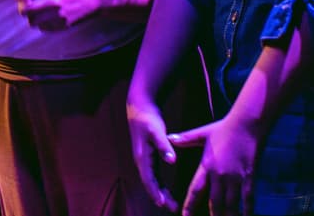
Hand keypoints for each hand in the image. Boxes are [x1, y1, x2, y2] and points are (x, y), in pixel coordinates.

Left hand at [14, 0, 101, 30]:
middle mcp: (53, 1)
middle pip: (25, 9)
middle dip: (22, 7)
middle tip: (25, 4)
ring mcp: (58, 15)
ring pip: (33, 21)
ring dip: (31, 16)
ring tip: (35, 12)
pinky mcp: (62, 25)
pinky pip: (43, 28)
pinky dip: (41, 23)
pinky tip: (46, 17)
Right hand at [126, 95, 178, 210]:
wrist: (140, 108)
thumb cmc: (148, 118)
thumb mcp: (156, 130)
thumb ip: (164, 146)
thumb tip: (172, 161)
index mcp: (142, 157)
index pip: (148, 179)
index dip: (155, 192)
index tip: (162, 203)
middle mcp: (141, 161)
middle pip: (150, 184)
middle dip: (161, 197)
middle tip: (173, 208)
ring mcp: (145, 160)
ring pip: (153, 181)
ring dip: (161, 192)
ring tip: (173, 204)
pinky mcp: (149, 157)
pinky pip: (155, 175)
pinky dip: (161, 184)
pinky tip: (168, 191)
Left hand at [171, 119, 257, 215]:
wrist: (247, 122)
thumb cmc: (224, 127)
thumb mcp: (203, 133)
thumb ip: (186, 139)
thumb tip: (170, 138)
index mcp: (207, 166)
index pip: (195, 191)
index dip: (189, 206)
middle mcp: (220, 175)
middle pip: (215, 203)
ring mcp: (235, 177)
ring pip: (231, 204)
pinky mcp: (249, 176)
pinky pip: (248, 198)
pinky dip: (248, 210)